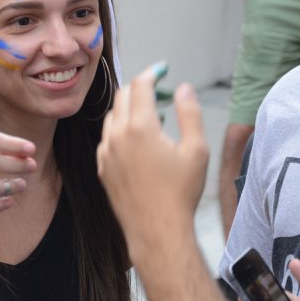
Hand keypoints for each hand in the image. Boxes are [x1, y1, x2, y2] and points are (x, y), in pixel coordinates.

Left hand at [97, 64, 208, 253]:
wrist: (157, 231)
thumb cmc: (180, 193)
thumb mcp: (197, 149)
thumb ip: (190, 113)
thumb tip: (182, 88)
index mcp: (140, 127)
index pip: (140, 85)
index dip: (152, 73)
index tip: (162, 69)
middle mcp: (117, 136)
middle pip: (123, 96)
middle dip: (141, 88)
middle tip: (162, 92)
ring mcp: (106, 152)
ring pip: (113, 117)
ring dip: (130, 109)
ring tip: (154, 117)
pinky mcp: (102, 168)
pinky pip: (108, 138)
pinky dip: (122, 129)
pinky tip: (140, 142)